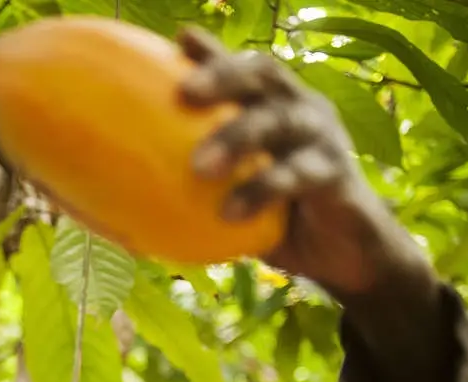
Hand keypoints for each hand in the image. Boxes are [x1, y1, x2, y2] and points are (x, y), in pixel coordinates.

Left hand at [177, 26, 403, 298]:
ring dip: (238, 137)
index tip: (178, 41)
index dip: (214, 53)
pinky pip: (298, 174)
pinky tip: (229, 213)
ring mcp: (323, 137)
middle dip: (223, 76)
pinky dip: (262, 189)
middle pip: (263, 75)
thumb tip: (125, 216)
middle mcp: (301, 110)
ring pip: (279, 120)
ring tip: (199, 167)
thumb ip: (197, 192)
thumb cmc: (280, 222)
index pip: (243, 70)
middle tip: (183, 94)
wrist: (342, 255)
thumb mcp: (235, 201)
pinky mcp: (337, 172)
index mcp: (276, 108)